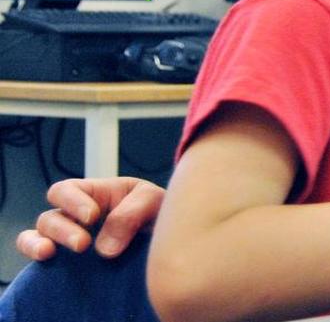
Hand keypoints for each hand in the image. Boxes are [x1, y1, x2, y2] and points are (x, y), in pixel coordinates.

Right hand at [16, 177, 164, 260]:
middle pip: (49, 217)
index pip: (66, 190)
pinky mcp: (70, 264)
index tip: (92, 216)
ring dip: (38, 244)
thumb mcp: (153, 201)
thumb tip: (104, 248)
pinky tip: (48, 262)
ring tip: (49, 253)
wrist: (168, 241)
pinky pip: (41, 261)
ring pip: (36, 237)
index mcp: (94, 194)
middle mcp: (75, 217)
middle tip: (83, 244)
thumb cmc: (158, 212)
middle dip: (62, 230)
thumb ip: (131, 214)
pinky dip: (37, 260)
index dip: (72, 201)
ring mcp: (69, 240)